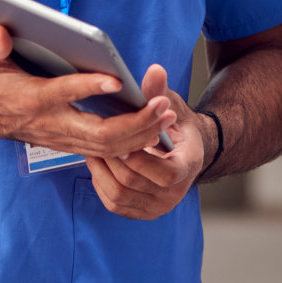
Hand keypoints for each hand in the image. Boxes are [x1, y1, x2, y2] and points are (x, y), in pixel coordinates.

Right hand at [0, 26, 174, 157]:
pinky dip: (130, 143)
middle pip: (99, 134)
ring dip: (140, 135)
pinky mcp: (64, 141)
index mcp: (30, 99)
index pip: (64, 93)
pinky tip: (152, 131)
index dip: (90, 87)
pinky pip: (103, 150)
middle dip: (135, 124)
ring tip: (168, 117)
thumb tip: (2, 33)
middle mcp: (48, 123)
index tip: (117, 78)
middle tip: (164, 107)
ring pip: (106, 148)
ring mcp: (58, 137)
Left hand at [83, 64, 205, 218]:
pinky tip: (98, 165)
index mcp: (187, 167)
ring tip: (94, 150)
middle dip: (111, 160)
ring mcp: (158, 207)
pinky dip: (101, 185)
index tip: (120, 139)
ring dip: (102, 172)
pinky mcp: (142, 212)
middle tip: (95, 140)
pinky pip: (114, 204)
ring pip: (119, 195)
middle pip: (134, 183)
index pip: (164, 173)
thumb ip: (160, 92)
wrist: (183, 152)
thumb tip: (154, 70)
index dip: (138, 157)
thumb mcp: (172, 106)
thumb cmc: (175, 127)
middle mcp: (175, 193)